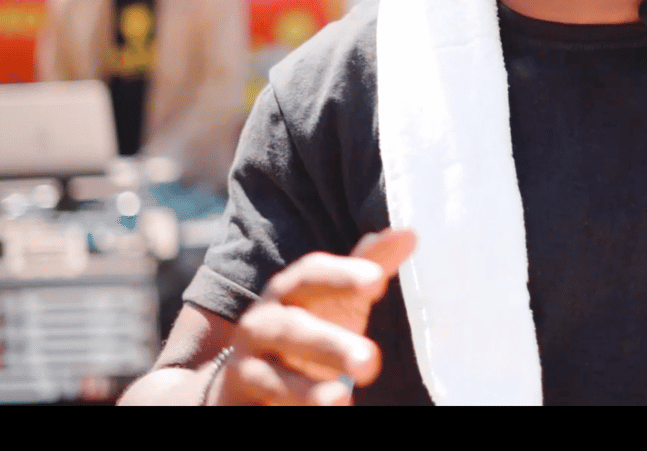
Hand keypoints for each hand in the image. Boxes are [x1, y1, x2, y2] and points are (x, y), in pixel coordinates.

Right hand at [208, 228, 416, 405]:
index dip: (341, 276)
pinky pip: (257, 411)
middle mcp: (260, 326)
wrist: (243, 383)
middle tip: (371, 362)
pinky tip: (329, 413)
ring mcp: (245, 369)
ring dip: (306, 391)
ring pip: (271, 379)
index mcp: (286, 293)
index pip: (309, 275)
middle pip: (292, 329)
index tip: (376, 281)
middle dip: (329, 344)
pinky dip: (285, 413)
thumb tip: (410, 233)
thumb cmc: (306, 330)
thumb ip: (370, 266)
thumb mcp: (337, 299)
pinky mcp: (236, 405)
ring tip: (344, 400)